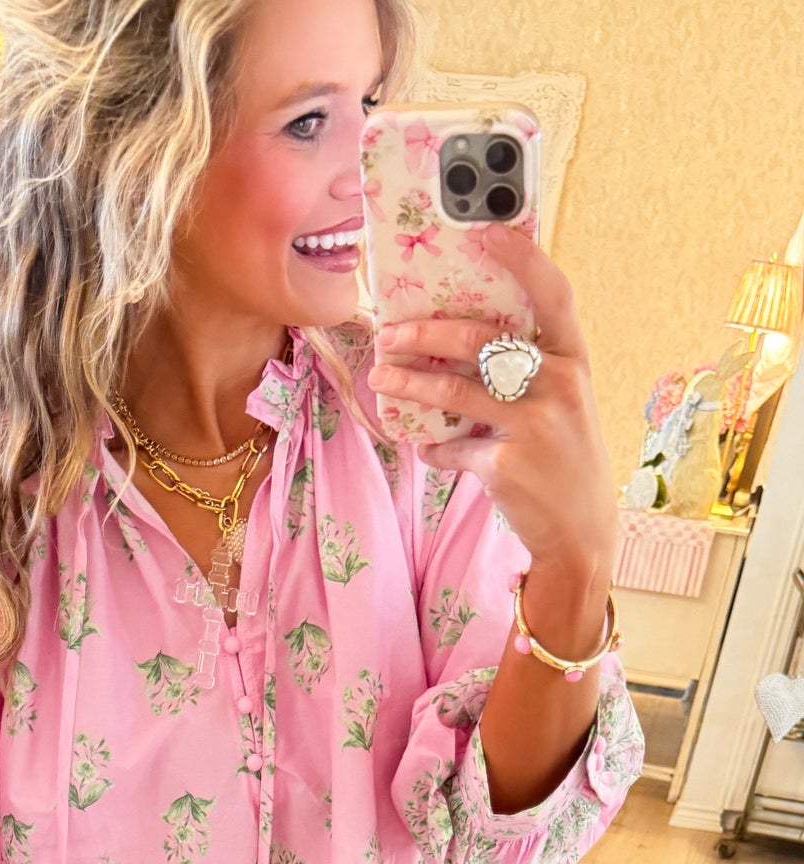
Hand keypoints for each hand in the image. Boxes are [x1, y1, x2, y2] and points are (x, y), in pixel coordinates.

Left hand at [367, 220, 619, 576]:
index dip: (521, 257)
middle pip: (479, 341)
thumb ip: (530, 370)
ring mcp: (533, 426)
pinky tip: (427, 448)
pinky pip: (453, 446)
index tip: (484, 230)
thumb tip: (462, 339)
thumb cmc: (566, 462)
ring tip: (382, 376)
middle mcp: (557, 386)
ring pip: (454, 392)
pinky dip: (436, 448)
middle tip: (389, 332)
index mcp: (573, 361)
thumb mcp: (564, 406)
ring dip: (410, 384)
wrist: (581, 535)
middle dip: (425, 334)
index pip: (553, 294)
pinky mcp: (505, 465)